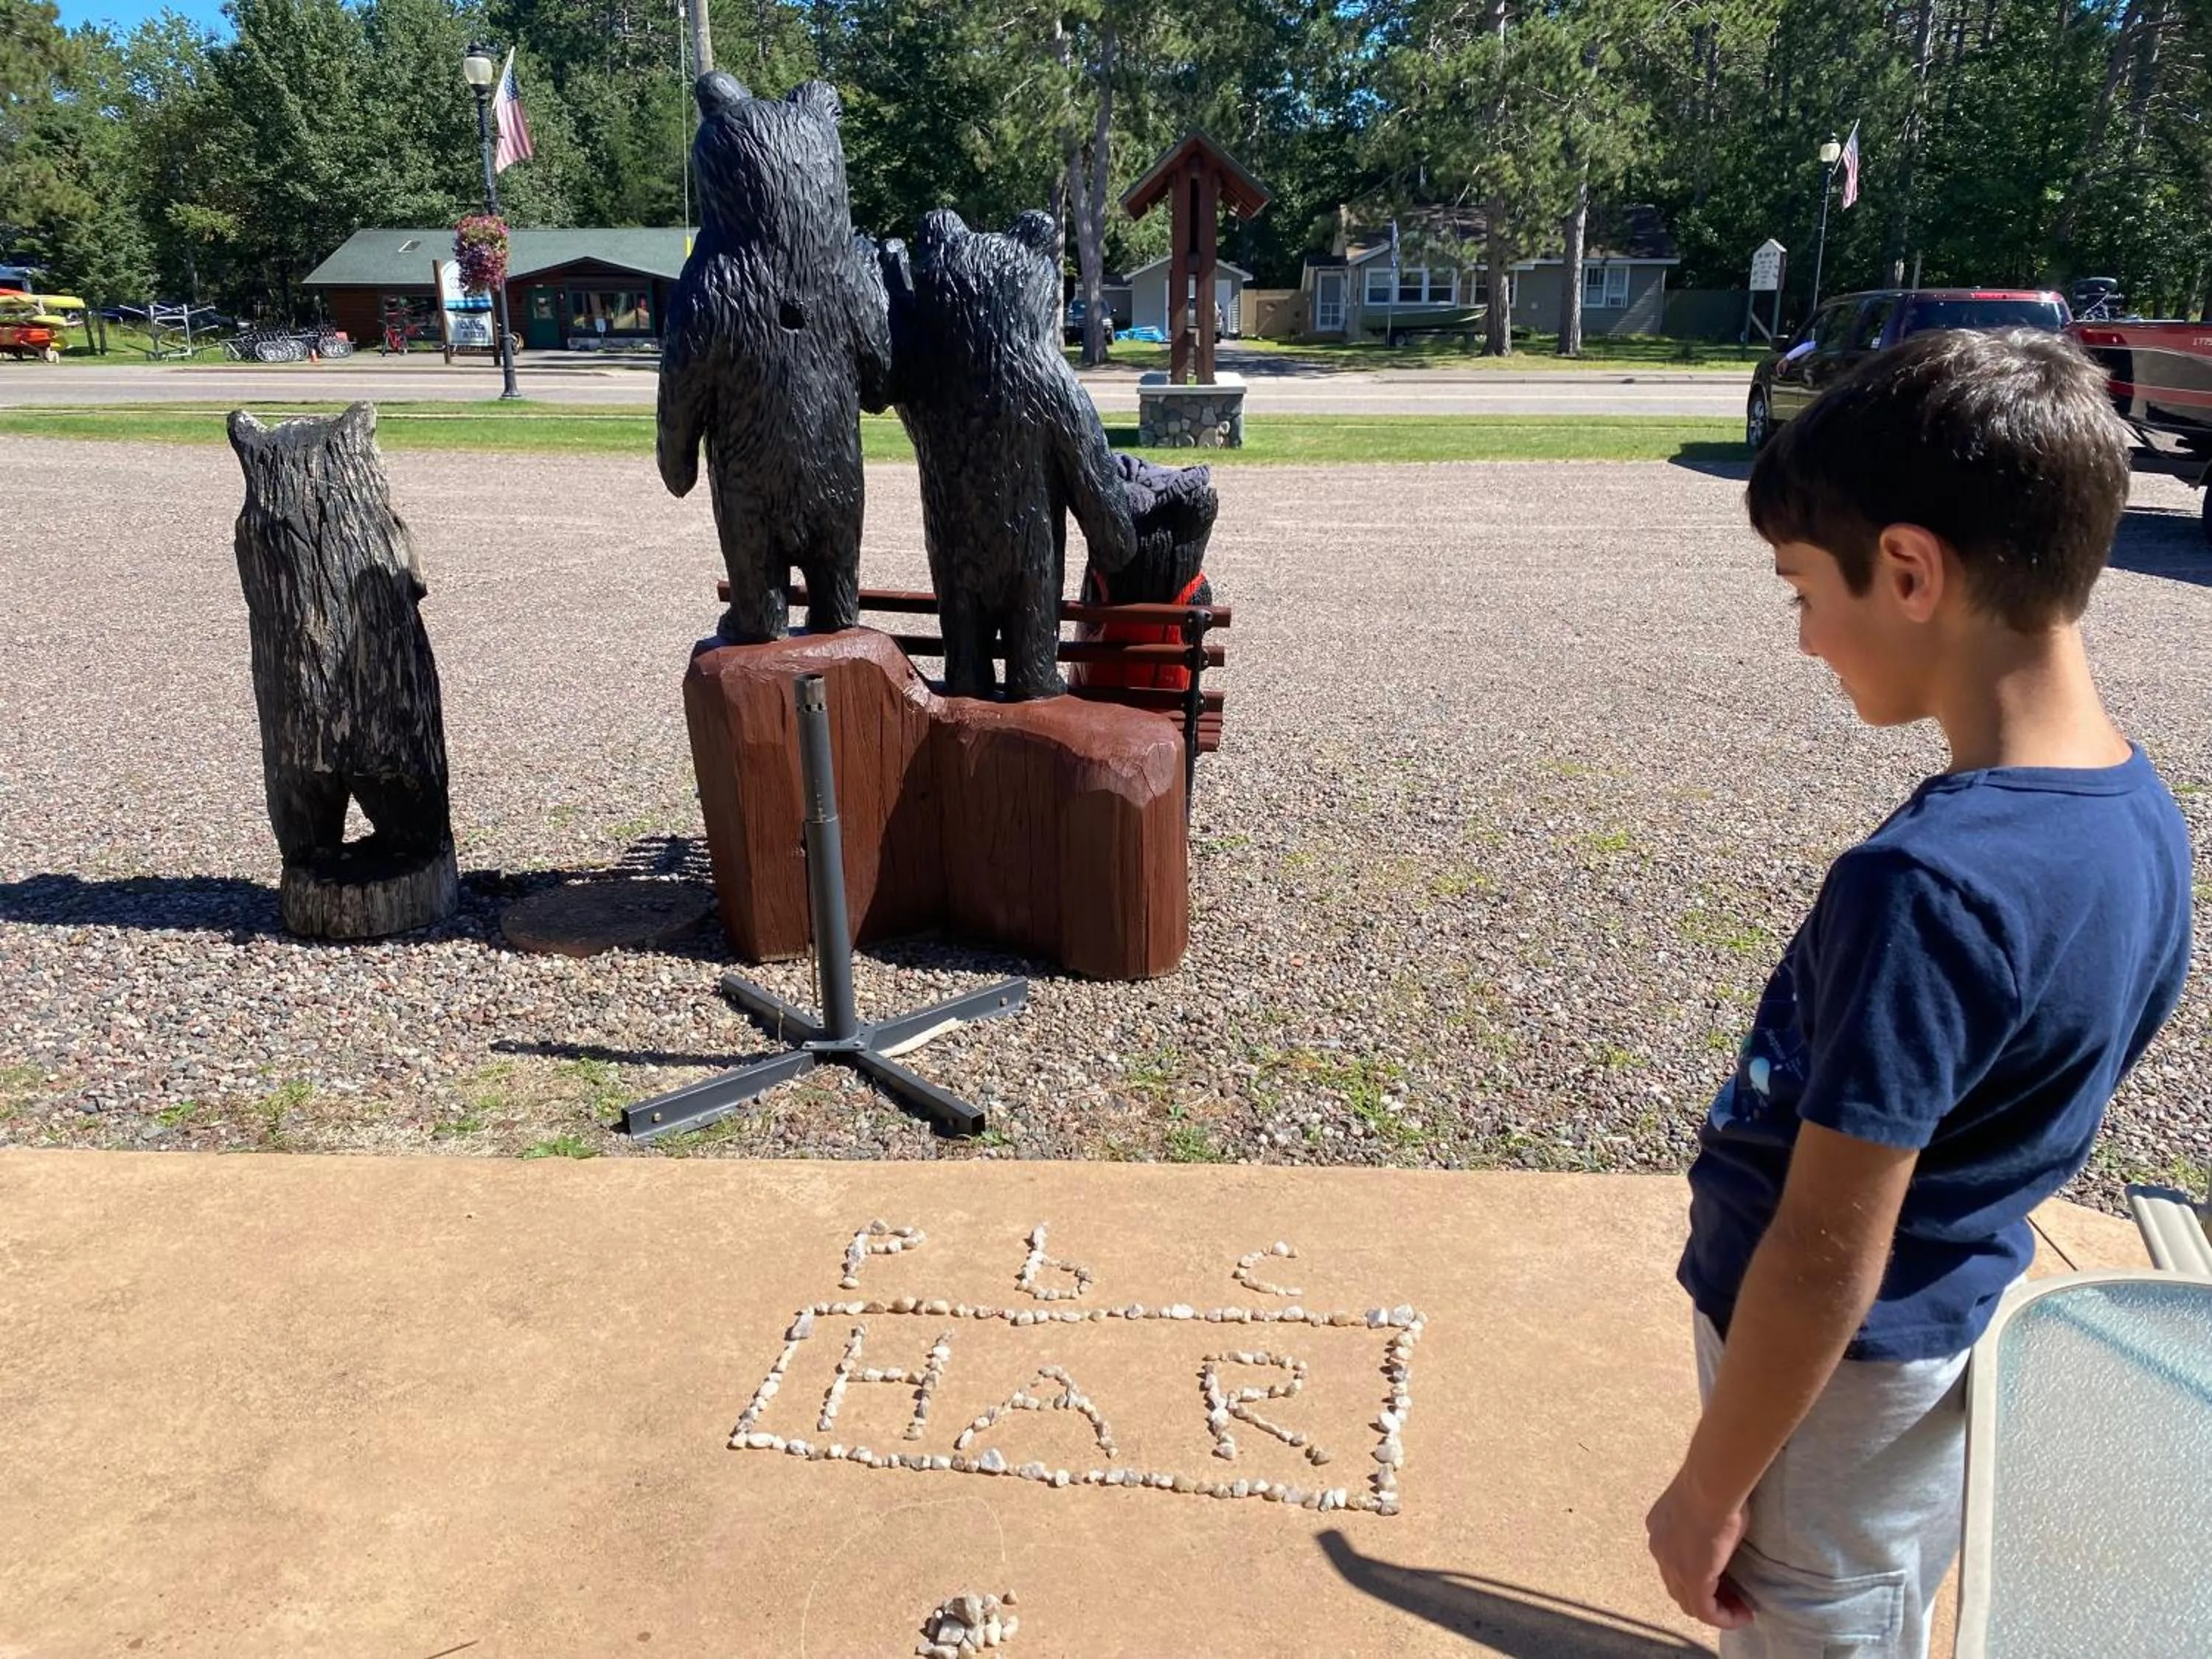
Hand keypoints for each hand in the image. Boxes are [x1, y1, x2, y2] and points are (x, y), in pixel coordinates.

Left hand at [1646, 1466, 1754, 1630]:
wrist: (1710, 1484)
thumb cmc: (1714, 1483)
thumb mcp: (1703, 1500)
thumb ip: (1704, 1515)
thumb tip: (1722, 1516)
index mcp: (1659, 1527)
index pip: (1673, 1562)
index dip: (1697, 1572)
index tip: (1724, 1575)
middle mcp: (1659, 1549)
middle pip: (1678, 1586)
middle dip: (1706, 1595)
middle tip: (1735, 1596)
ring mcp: (1673, 1567)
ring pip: (1690, 1603)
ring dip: (1717, 1610)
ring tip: (1741, 1609)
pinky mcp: (1693, 1580)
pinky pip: (1706, 1613)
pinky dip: (1725, 1618)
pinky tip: (1744, 1615)